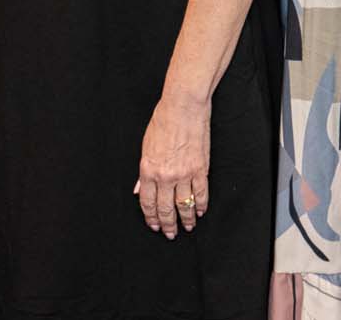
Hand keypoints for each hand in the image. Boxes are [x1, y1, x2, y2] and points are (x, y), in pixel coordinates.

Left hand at [135, 91, 210, 238]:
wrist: (183, 107)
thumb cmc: (163, 121)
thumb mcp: (145, 147)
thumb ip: (143, 172)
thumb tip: (140, 190)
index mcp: (148, 170)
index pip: (147, 202)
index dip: (150, 217)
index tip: (154, 225)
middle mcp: (165, 176)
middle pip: (165, 208)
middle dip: (167, 224)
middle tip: (170, 233)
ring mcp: (184, 174)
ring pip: (184, 205)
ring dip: (186, 219)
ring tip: (187, 227)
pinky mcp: (200, 169)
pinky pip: (200, 193)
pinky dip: (200, 205)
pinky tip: (200, 211)